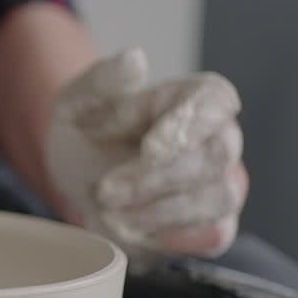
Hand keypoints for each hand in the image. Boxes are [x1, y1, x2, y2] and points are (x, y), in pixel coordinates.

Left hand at [45, 48, 247, 258]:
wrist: (79, 180)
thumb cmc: (86, 134)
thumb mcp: (75, 102)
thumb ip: (101, 80)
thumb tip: (135, 60)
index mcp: (193, 97)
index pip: (215, 101)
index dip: (189, 125)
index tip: (150, 150)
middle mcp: (219, 137)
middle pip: (215, 157)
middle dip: (156, 179)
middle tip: (106, 191)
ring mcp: (222, 182)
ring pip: (217, 198)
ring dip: (159, 212)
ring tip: (111, 212)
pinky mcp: (215, 223)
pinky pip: (215, 235)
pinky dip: (172, 238)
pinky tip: (135, 231)